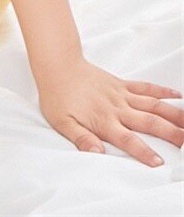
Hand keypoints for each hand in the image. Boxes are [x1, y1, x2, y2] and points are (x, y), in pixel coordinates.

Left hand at [37, 55, 182, 165]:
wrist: (56, 65)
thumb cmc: (57, 95)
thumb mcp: (61, 122)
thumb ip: (80, 138)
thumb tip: (96, 153)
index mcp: (103, 120)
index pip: (127, 139)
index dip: (143, 152)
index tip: (159, 162)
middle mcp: (117, 108)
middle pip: (149, 122)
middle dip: (171, 134)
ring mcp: (121, 95)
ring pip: (153, 105)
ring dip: (174, 115)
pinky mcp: (122, 84)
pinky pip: (145, 88)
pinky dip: (162, 92)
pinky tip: (178, 96)